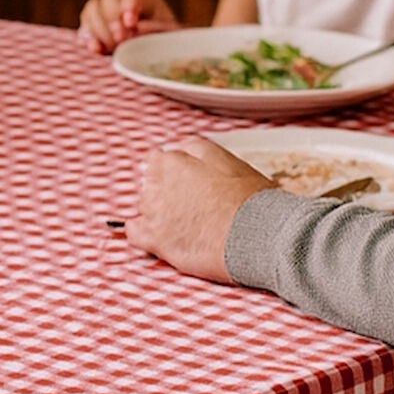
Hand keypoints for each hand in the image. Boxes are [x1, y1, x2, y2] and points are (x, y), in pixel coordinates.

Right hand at [78, 0, 178, 54]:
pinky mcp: (91, 27)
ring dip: (100, 30)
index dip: (129, 6)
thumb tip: (136, 30)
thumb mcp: (167, 33)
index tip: (130, 23)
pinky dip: (89, 39)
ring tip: (113, 47)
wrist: (152, 51)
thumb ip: (154, 30)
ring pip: (92, 10)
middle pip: (109, 0)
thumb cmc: (163, 39)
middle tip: (120, 39)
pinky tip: (96, 50)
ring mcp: (102, 10)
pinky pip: (84, 27)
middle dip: (113, 21)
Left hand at [125, 137, 274, 281]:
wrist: (258, 234)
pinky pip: (134, 234)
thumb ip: (198, 154)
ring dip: (157, 215)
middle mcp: (159, 179)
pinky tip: (163, 240)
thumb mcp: (227, 160)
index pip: (158, 161)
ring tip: (185, 228)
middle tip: (190, 210)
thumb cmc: (250, 199)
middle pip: (150, 185)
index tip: (186, 188)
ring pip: (144, 208)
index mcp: (176, 158)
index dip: (173, 175)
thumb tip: (183, 153)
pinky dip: (144, 237)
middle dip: (165, 195)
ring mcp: (153, 209)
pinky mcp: (153, 237)